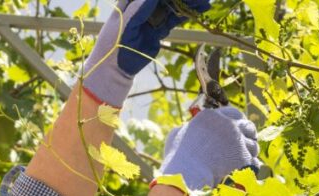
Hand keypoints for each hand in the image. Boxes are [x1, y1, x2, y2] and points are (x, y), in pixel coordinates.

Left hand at [82, 0, 210, 106]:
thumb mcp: (126, 23)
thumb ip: (140, 8)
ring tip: (204, 4)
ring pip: (172, 5)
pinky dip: (185, 14)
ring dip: (188, 3)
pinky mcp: (158, 28)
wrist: (115, 67)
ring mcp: (151, 15)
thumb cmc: (114, 43)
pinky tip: (198, 11)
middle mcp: (142, 4)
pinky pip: (174, 18)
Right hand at [160, 106, 259, 190]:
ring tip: (246, 160)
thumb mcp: (175, 137)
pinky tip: (250, 172)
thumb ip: (185, 130)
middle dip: (249, 134)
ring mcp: (237, 141)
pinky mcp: (243, 157)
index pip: (232, 113)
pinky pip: (255, 162)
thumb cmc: (177, 158)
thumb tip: (185, 130)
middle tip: (247, 143)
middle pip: (247, 126)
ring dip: (250, 152)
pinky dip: (253, 167)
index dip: (237, 122)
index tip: (238, 128)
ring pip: (253, 145)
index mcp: (211, 117)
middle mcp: (227, 125)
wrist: (186, 174)